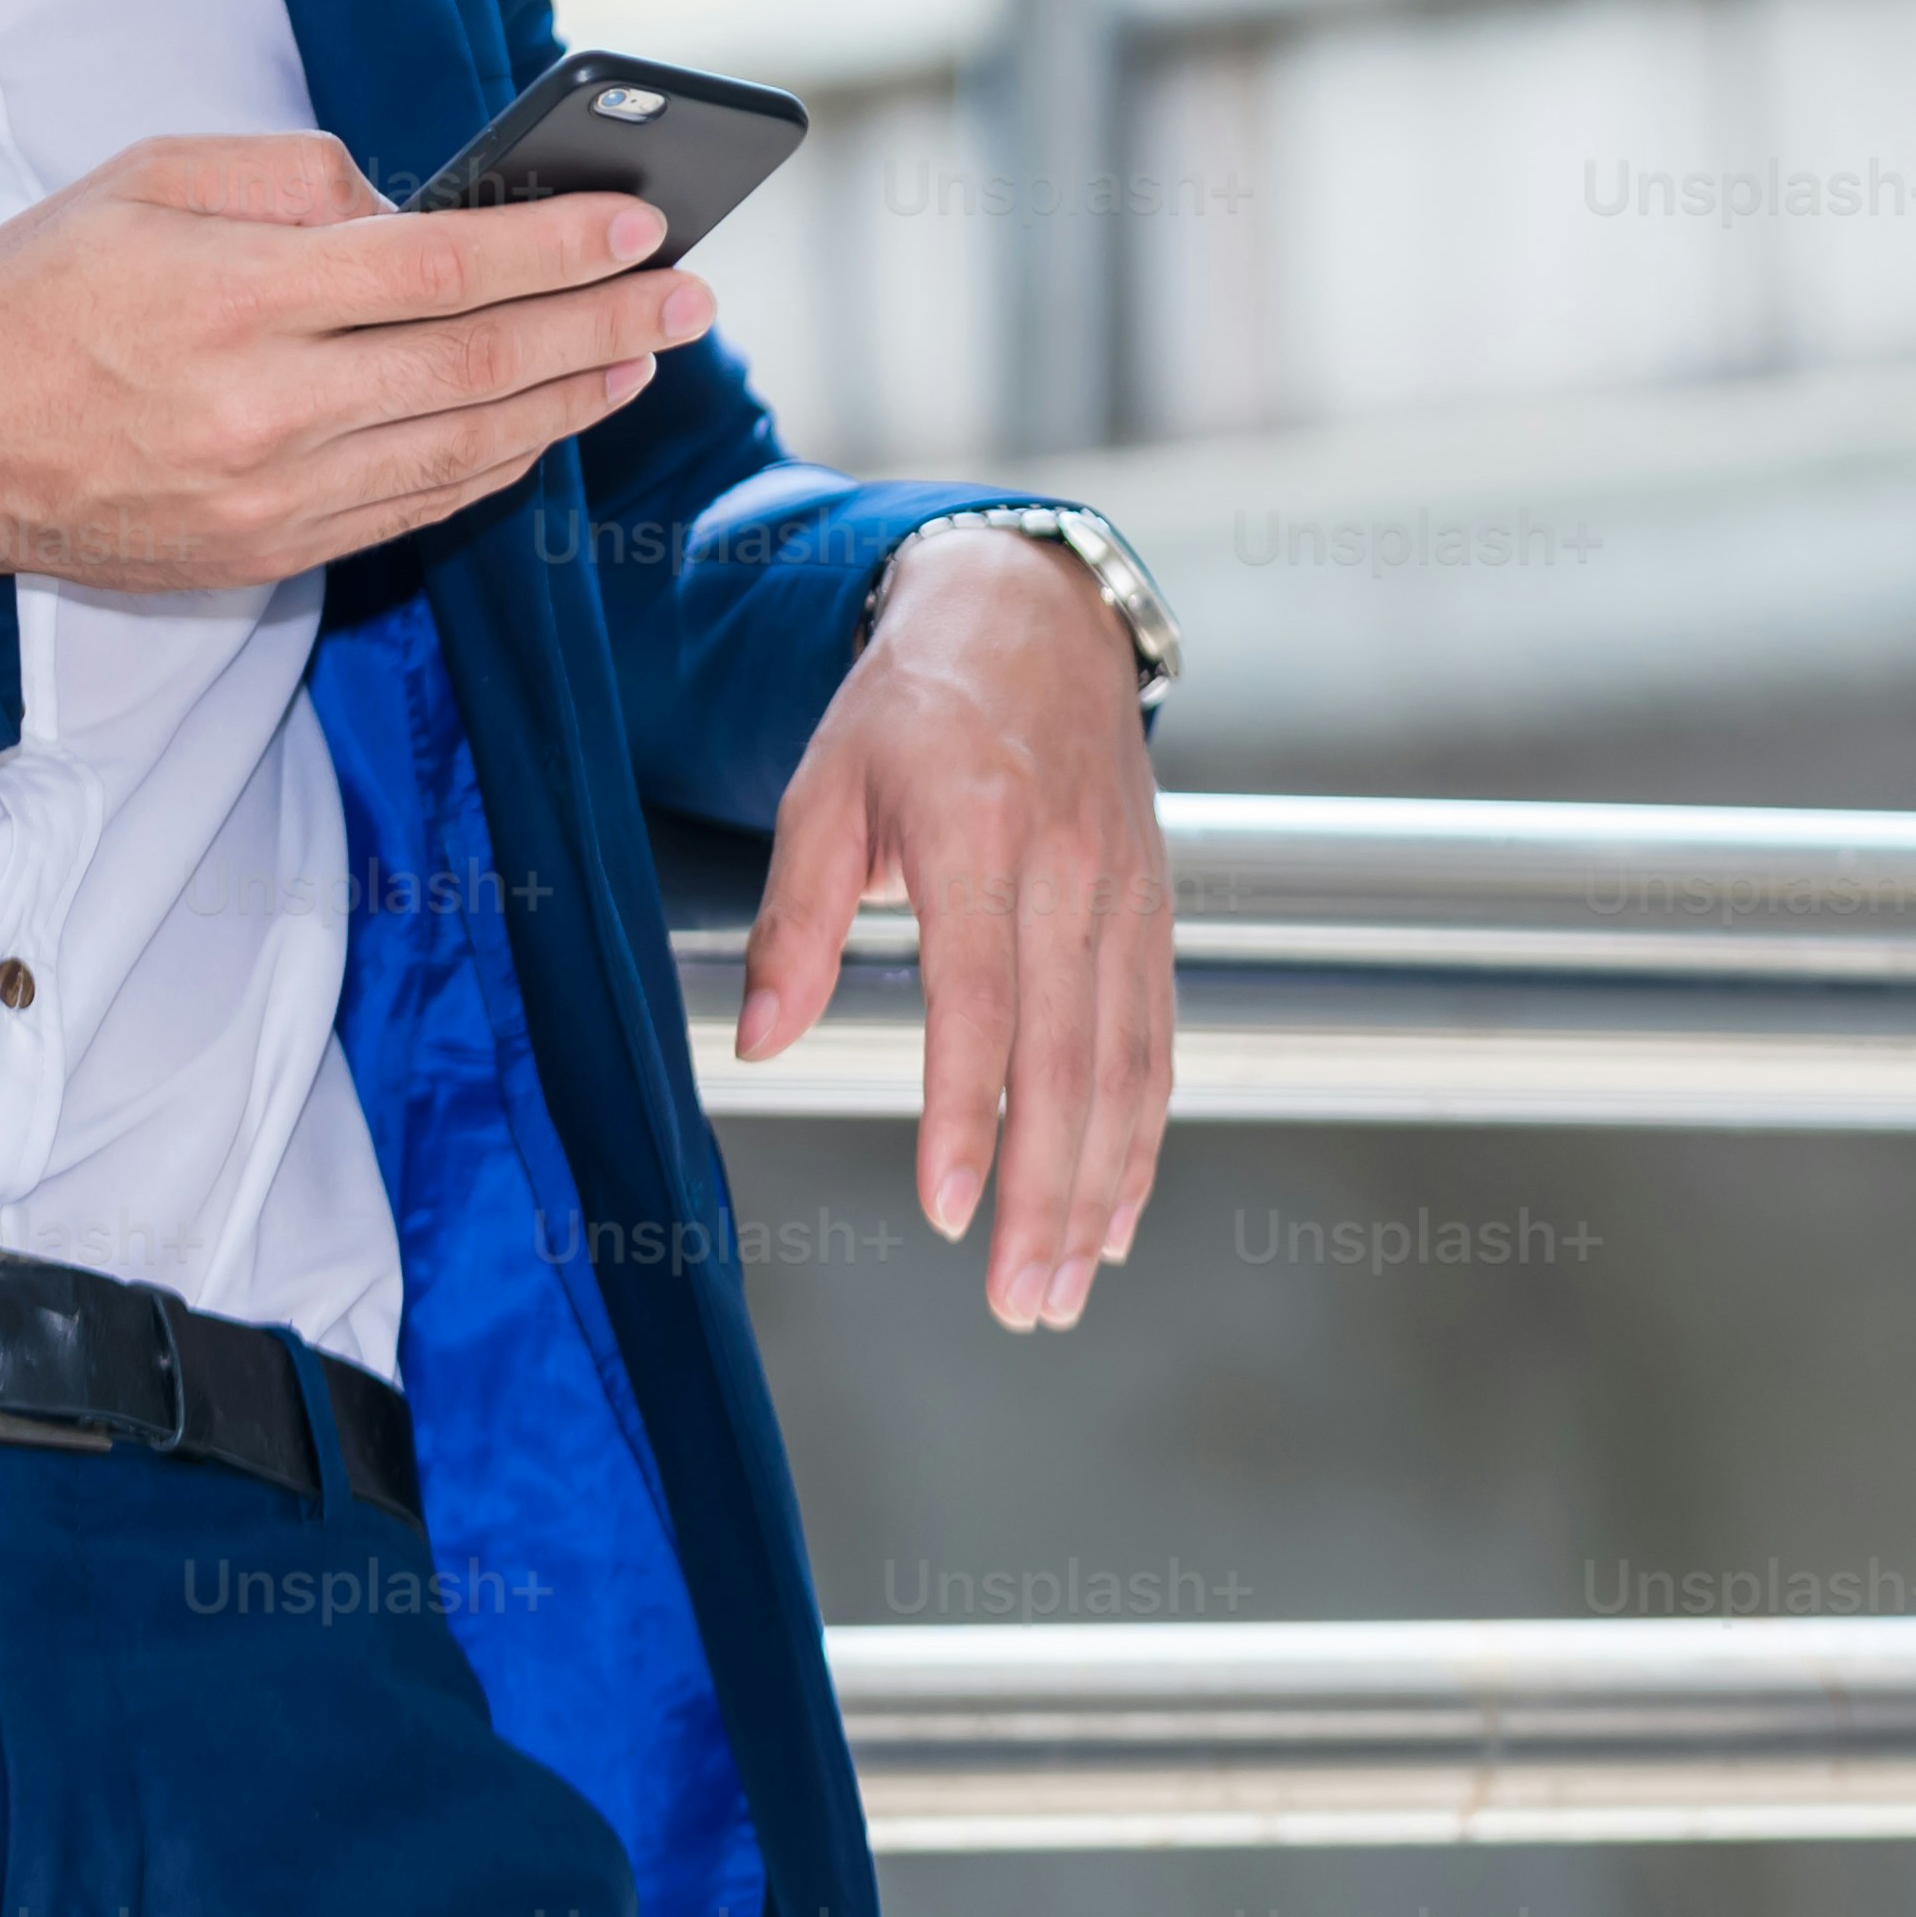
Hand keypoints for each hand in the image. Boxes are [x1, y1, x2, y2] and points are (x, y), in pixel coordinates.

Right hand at [0, 132, 702, 594]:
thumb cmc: (42, 292)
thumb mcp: (149, 177)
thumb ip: (292, 176)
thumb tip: (410, 207)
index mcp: (237, 297)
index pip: (438, 269)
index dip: (552, 250)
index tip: (637, 229)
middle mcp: (266, 406)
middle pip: (477, 366)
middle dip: (601, 327)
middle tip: (690, 297)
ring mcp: (271, 495)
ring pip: (463, 451)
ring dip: (568, 401)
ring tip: (643, 356)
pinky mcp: (268, 553)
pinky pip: (413, 509)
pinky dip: (493, 464)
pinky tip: (545, 423)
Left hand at [730, 530, 1173, 1330]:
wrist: (1033, 614)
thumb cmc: (910, 705)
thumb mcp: (822, 785)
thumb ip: (794, 918)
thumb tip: (759, 1042)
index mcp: (977, 834)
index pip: (976, 999)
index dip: (962, 1113)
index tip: (944, 1210)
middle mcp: (1068, 868)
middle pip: (1067, 1057)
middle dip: (1048, 1193)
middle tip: (1021, 1302)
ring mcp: (1124, 890)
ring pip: (1125, 1063)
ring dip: (1101, 1186)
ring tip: (1065, 1286)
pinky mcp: (1153, 908)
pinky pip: (1156, 1036)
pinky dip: (1144, 1132)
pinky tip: (1118, 1207)